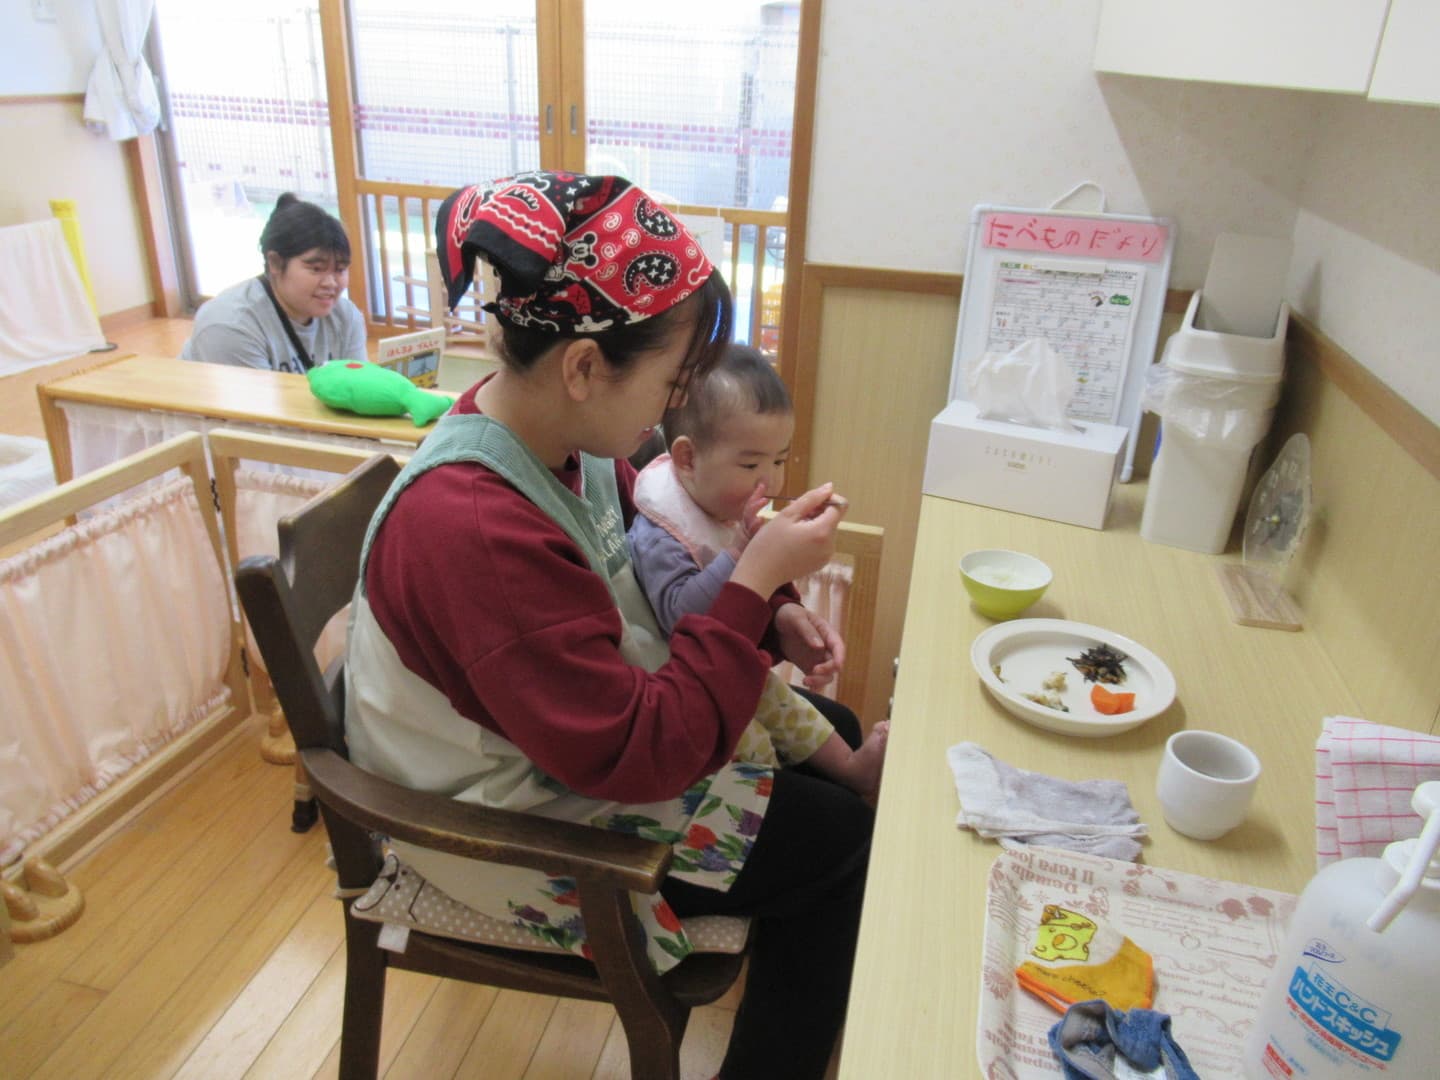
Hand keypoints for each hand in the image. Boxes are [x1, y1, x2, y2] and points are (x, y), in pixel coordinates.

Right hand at [730, 483, 846, 599]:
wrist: (759, 575)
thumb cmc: (768, 543)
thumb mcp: (787, 514)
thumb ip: (811, 498)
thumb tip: (829, 487)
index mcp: (823, 531)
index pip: (840, 506)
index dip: (827, 498)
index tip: (809, 501)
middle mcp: (830, 545)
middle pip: (833, 518)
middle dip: (817, 511)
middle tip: (794, 514)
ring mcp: (826, 556)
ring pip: (827, 530)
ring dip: (813, 523)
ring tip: (791, 527)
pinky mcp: (820, 563)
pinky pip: (822, 542)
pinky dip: (812, 536)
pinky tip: (794, 539)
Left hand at [775, 604, 845, 686]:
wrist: (776, 622)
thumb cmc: (790, 615)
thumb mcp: (797, 618)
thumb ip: (807, 631)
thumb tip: (820, 647)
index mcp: (827, 633)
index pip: (839, 648)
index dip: (840, 658)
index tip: (835, 666)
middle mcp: (826, 648)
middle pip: (834, 664)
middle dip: (827, 671)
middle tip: (812, 672)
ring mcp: (818, 658)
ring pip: (827, 674)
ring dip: (820, 680)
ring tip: (805, 681)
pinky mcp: (808, 666)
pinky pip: (815, 678)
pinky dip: (813, 684)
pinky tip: (807, 686)